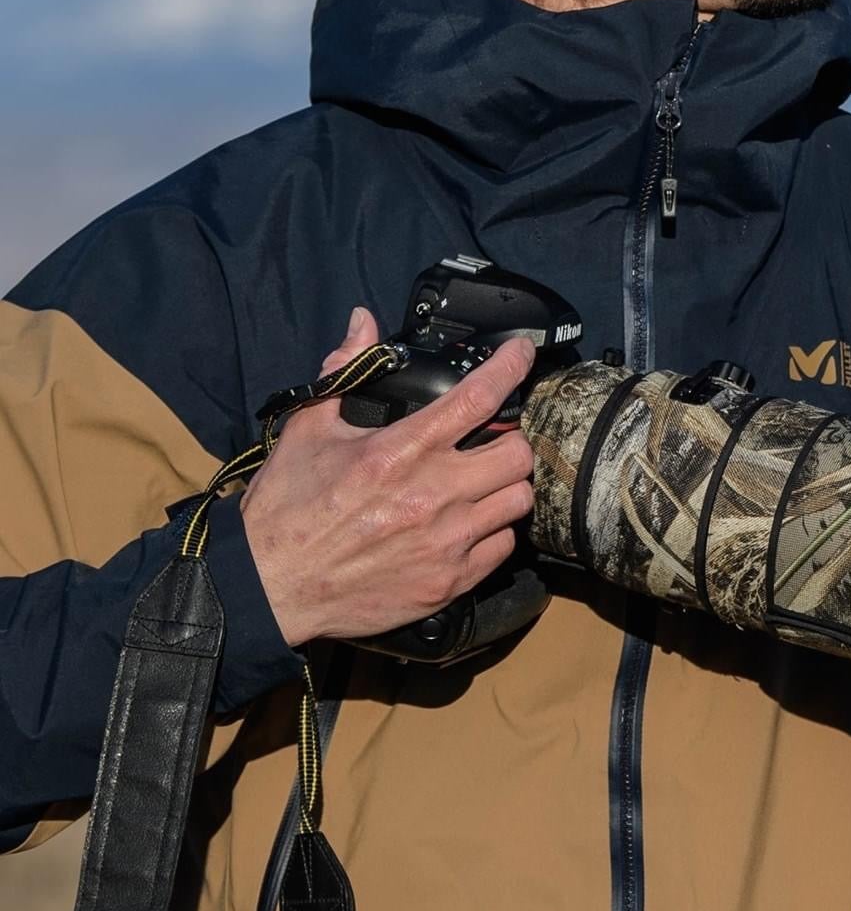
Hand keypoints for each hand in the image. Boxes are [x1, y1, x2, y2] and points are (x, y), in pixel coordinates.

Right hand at [241, 306, 537, 648]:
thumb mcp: (308, 431)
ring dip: (506, 488)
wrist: (269, 587)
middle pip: (518, 455)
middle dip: (511, 443)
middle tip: (492, 444)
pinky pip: (503, 547)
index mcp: (401, 451)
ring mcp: (446, 541)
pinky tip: (468, 527)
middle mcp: (433, 494)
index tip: (521, 354)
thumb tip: (363, 323)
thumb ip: (344, 372)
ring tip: (482, 486)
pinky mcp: (449, 581)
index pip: (478, 398)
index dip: (510, 368)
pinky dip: (493, 532)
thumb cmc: (286, 510)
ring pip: (519, 502)